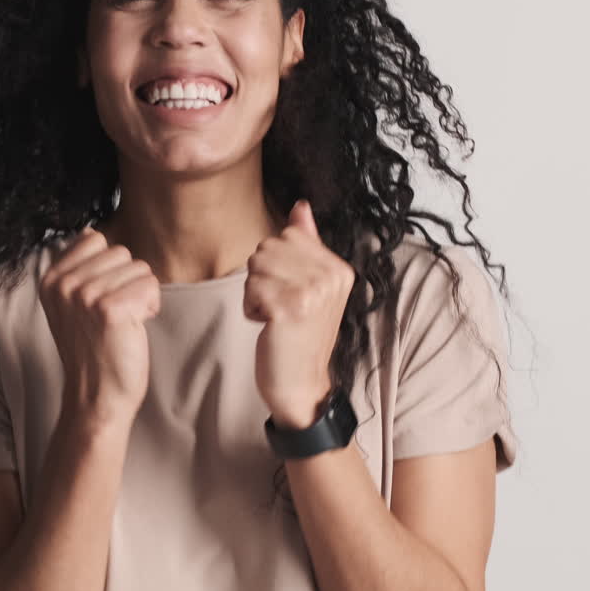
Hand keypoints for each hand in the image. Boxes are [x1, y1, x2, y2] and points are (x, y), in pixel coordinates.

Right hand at [39, 227, 160, 428]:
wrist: (95, 396)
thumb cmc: (93, 350)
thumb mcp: (73, 304)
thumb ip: (79, 267)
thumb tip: (90, 231)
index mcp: (51, 279)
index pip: (96, 240)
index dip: (110, 269)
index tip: (100, 300)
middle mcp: (63, 284)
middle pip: (121, 252)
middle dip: (127, 282)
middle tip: (114, 316)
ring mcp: (84, 295)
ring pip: (139, 268)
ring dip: (140, 296)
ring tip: (122, 323)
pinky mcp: (109, 309)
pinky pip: (150, 286)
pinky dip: (149, 307)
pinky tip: (132, 328)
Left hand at [244, 199, 355, 428]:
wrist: (300, 384)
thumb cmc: (299, 334)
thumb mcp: (310, 286)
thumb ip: (306, 244)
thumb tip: (300, 206)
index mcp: (339, 268)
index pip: (287, 235)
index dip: (275, 263)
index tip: (289, 292)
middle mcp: (331, 277)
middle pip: (268, 248)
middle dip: (262, 277)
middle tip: (281, 308)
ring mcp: (312, 292)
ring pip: (256, 266)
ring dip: (255, 293)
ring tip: (275, 316)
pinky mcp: (290, 309)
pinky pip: (251, 288)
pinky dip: (250, 308)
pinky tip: (267, 325)